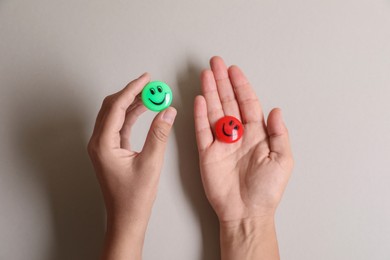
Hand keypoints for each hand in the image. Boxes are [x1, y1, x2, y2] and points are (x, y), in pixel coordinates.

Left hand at [88, 73, 176, 259]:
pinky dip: (132, 115)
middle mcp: (99, 142)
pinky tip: (145, 109)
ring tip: (151, 95)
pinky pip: (120, 125)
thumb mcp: (151, 163)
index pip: (116, 107)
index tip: (146, 79)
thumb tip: (168, 111)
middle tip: (149, 84)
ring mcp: (103, 146)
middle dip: (130, 93)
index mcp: (103, 144)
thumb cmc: (134, 197)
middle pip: (111, 107)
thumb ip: (159, 135)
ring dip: (132, 103)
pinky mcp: (111, 149)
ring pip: (115, 115)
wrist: (126, 217)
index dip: (132, 90)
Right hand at [194, 57, 292, 258]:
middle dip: (222, 82)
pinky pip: (202, 130)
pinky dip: (200, 114)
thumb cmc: (266, 190)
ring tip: (206, 74)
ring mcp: (221, 142)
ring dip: (210, 92)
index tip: (234, 70)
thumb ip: (279, 133)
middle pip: (229, 101)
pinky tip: (200, 99)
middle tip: (216, 63)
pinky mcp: (207, 153)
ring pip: (215, 111)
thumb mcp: (282, 160)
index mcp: (257, 134)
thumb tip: (276, 110)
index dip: (241, 85)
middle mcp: (238, 134)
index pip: (247, 103)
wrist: (246, 212)